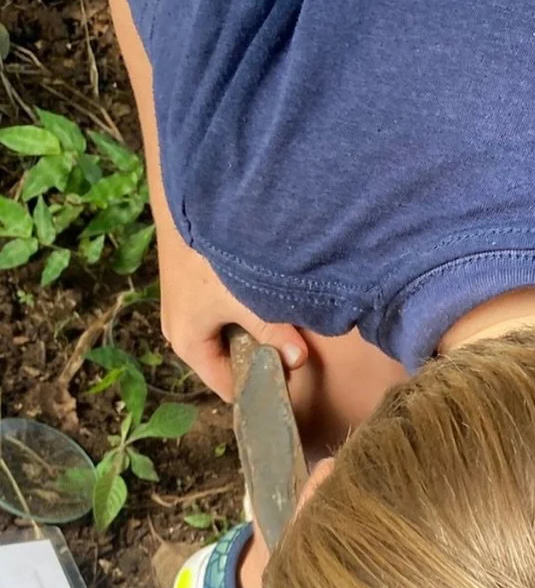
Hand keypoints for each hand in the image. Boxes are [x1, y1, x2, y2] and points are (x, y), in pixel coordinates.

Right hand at [156, 223, 307, 400]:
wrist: (184, 199)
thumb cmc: (210, 256)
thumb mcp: (246, 299)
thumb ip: (275, 332)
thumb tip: (300, 360)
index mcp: (188, 346)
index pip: (229, 388)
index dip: (260, 387)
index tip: (292, 380)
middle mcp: (180, 333)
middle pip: (229, 363)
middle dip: (260, 358)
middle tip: (293, 349)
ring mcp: (184, 310)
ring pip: (229, 336)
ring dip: (255, 332)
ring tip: (282, 324)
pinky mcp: (191, 290)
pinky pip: (224, 314)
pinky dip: (244, 312)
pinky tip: (265, 300)